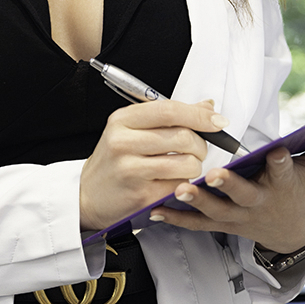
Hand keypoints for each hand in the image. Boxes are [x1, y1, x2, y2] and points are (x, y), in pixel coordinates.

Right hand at [79, 99, 227, 230]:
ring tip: (184, 167)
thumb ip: (170, 117)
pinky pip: (179, 186)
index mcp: (123, 120)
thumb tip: (207, 107)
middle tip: (198, 150)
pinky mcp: (141, 195)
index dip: (199, 115)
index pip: (169, 110)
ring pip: (186, 163)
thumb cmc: (113, 162)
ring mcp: (131, 170)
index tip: (217, 121)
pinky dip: (185, 185)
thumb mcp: (132, 130)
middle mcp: (123, 142)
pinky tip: (174, 183)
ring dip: (195, 167)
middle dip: (201, 145)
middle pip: (182, 136)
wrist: (87, 197)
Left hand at [149, 125, 304, 252]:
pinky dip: (176, 219)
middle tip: (214, 176)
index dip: (282, 163)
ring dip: (195, 202)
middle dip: (229, 187)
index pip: (285, 172)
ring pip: (215, 211)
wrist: (293, 232)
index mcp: (283, 185)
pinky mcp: (221, 224)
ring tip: (177, 190)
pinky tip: (155, 209)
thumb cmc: (302, 191)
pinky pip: (196, 224)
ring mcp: (238, 217)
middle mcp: (259, 203)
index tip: (278, 152)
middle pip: (243, 195)